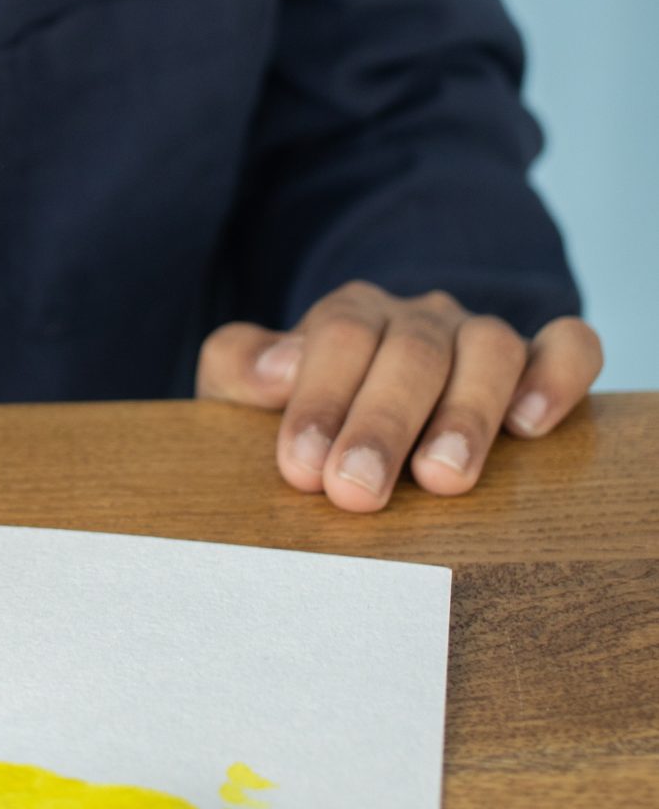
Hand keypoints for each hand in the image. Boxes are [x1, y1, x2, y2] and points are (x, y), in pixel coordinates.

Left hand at [196, 280, 603, 510]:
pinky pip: (569, 347)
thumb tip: (278, 367)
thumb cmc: (307, 419)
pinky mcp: (538, 368)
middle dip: (382, 424)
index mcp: (350, 317)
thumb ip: (239, 367)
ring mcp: (480, 341)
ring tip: (443, 478)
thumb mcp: (247, 393)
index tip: (302, 466)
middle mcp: (419, 320)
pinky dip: (558, 375)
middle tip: (356, 491)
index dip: (321, 400)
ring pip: (490, 348)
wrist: (363, 422)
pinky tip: (531, 424)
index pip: (340, 337)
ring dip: (465, 414)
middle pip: (411, 350)